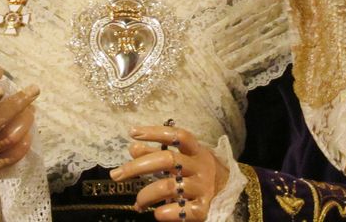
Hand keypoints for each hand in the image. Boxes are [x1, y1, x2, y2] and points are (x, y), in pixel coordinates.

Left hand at [110, 124, 228, 220]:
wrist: (229, 194)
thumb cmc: (197, 172)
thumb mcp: (182, 158)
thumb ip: (157, 153)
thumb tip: (133, 147)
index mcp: (195, 151)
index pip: (177, 135)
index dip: (155, 132)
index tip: (132, 133)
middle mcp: (200, 166)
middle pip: (167, 160)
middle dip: (138, 167)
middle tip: (115, 174)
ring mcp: (202, 187)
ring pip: (169, 187)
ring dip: (146, 195)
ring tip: (137, 203)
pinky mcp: (203, 209)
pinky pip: (182, 211)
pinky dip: (165, 212)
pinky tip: (156, 213)